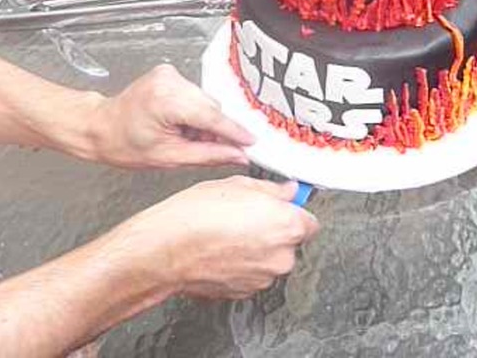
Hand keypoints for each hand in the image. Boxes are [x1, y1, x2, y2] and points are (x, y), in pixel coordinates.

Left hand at [85, 64, 254, 168]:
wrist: (100, 127)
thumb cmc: (123, 144)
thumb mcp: (169, 158)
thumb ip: (209, 155)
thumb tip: (238, 155)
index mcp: (166, 101)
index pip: (211, 117)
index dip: (234, 132)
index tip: (251, 142)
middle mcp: (169, 81)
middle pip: (211, 107)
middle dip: (214, 130)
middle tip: (208, 149)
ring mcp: (168, 74)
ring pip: (205, 101)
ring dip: (203, 121)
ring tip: (185, 137)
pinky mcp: (169, 73)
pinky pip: (195, 94)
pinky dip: (194, 111)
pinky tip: (180, 124)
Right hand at [110, 176, 318, 299]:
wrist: (166, 249)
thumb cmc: (196, 215)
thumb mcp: (237, 185)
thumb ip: (271, 190)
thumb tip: (287, 191)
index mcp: (287, 225)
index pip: (310, 222)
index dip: (293, 213)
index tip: (281, 209)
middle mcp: (281, 255)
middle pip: (290, 242)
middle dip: (273, 231)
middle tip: (246, 218)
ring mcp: (263, 277)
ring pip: (270, 260)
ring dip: (257, 250)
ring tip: (228, 235)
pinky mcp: (245, 291)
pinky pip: (252, 274)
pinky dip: (242, 265)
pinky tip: (222, 251)